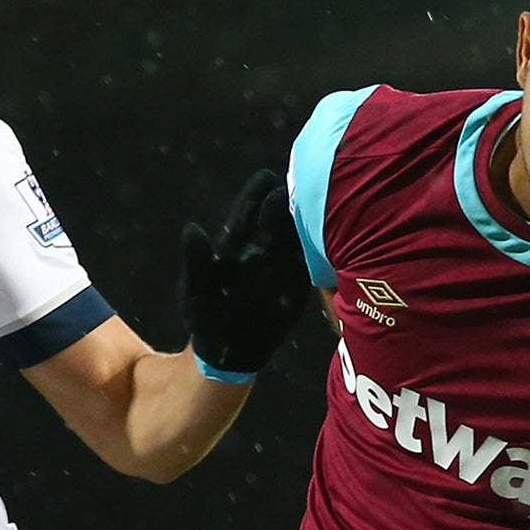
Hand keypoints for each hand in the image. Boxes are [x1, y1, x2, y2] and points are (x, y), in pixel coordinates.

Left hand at [181, 170, 309, 378]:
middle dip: (288, 199)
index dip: (257, 192)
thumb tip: (192, 228)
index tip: (268, 179)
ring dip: (311, 218)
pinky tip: (338, 236)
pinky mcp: (299, 280)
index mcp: (233, 242)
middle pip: (278, 212)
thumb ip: (195, 262)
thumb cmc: (205, 317)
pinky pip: (314, 258)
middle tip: (300, 190)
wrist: (228, 350)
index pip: (248, 207)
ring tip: (325, 205)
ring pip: (299, 230)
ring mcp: (282, 261)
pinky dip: (324, 247)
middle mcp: (260, 245)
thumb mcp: (195, 293)